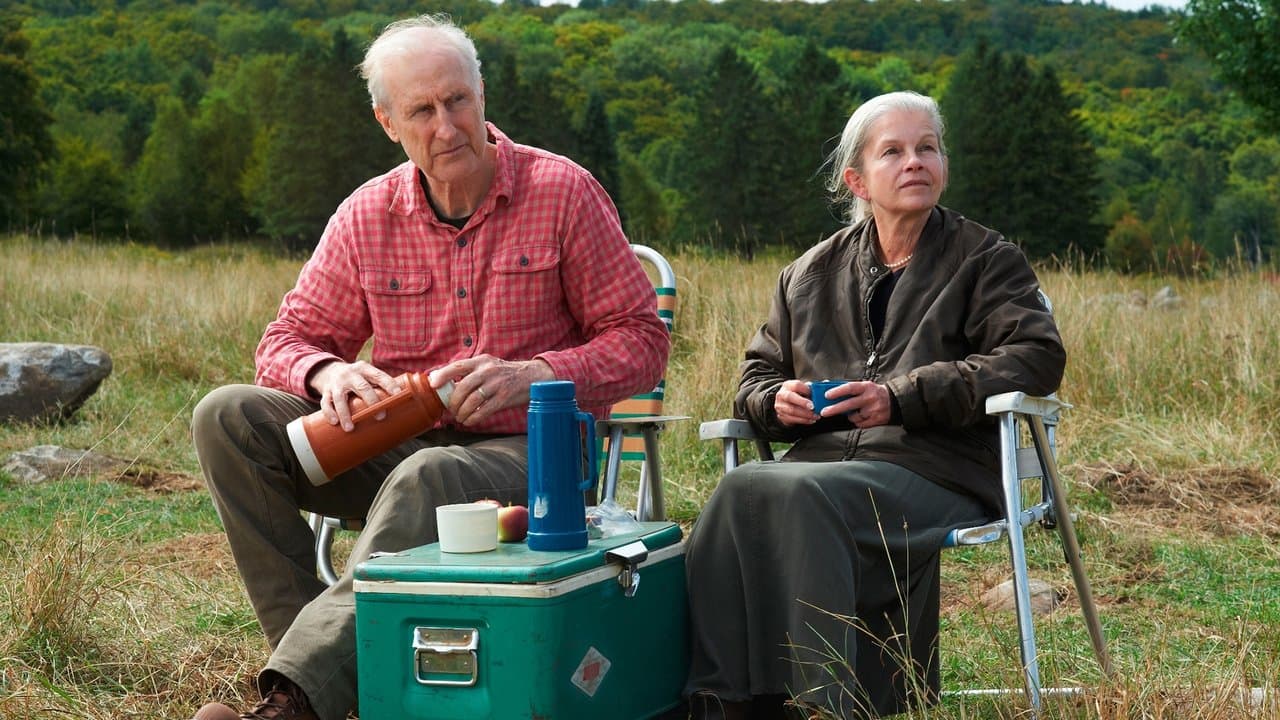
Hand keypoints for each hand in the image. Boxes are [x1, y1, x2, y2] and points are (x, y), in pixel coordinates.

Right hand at [308, 360, 401, 431]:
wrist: (330, 370)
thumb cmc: (358, 379)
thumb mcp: (368, 377)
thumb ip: (381, 389)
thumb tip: (404, 409)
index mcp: (365, 369)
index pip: (379, 376)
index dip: (389, 384)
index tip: (398, 394)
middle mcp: (351, 375)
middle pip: (362, 387)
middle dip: (372, 401)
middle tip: (381, 417)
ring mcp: (337, 383)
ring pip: (340, 397)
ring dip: (345, 413)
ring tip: (350, 428)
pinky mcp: (326, 392)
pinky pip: (326, 403)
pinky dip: (329, 412)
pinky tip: (334, 422)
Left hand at [429, 354, 554, 425]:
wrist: (532, 376)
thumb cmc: (505, 374)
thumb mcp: (488, 366)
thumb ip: (469, 373)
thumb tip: (443, 382)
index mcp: (481, 361)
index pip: (457, 366)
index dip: (443, 375)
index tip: (433, 385)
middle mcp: (488, 370)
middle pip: (463, 387)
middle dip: (453, 402)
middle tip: (451, 410)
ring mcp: (497, 384)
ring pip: (472, 400)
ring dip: (462, 412)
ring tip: (460, 417)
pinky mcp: (505, 397)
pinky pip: (484, 410)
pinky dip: (473, 418)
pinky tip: (469, 421)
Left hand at [774, 379, 891, 428]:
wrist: (894, 401)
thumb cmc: (873, 393)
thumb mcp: (864, 386)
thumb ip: (848, 388)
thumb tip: (827, 387)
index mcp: (866, 387)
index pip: (850, 388)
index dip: (837, 391)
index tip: (827, 395)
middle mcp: (870, 398)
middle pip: (849, 404)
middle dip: (835, 409)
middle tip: (823, 412)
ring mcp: (874, 410)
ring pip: (853, 416)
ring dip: (850, 416)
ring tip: (857, 411)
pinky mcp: (876, 420)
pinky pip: (860, 424)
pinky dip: (858, 421)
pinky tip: (863, 416)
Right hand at [774, 379, 819, 426]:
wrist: (784, 403)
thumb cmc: (797, 394)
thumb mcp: (802, 388)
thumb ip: (813, 387)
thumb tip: (826, 382)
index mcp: (788, 385)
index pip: (796, 385)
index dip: (806, 390)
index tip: (814, 395)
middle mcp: (782, 395)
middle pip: (790, 397)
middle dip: (802, 402)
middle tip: (813, 407)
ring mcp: (780, 406)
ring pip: (792, 410)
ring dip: (806, 414)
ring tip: (816, 416)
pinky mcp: (782, 416)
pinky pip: (793, 419)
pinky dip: (804, 421)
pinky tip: (811, 420)